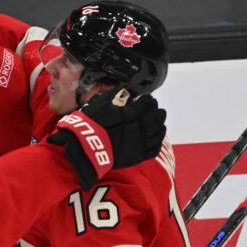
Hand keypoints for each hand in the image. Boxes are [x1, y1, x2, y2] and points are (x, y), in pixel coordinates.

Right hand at [48, 86, 165, 189]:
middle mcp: (140, 127)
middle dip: (157, 111)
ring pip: (159, 132)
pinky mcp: (138, 155)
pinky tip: (157, 137)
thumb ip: (116, 95)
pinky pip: (155, 148)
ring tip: (159, 122)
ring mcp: (141, 142)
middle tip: (156, 109)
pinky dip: (158, 141)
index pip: (148, 103)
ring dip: (160, 125)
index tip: (148, 99)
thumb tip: (125, 91)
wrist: (86, 148)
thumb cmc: (92, 124)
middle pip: (157, 116)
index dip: (149, 100)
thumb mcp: (101, 103)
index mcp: (133, 113)